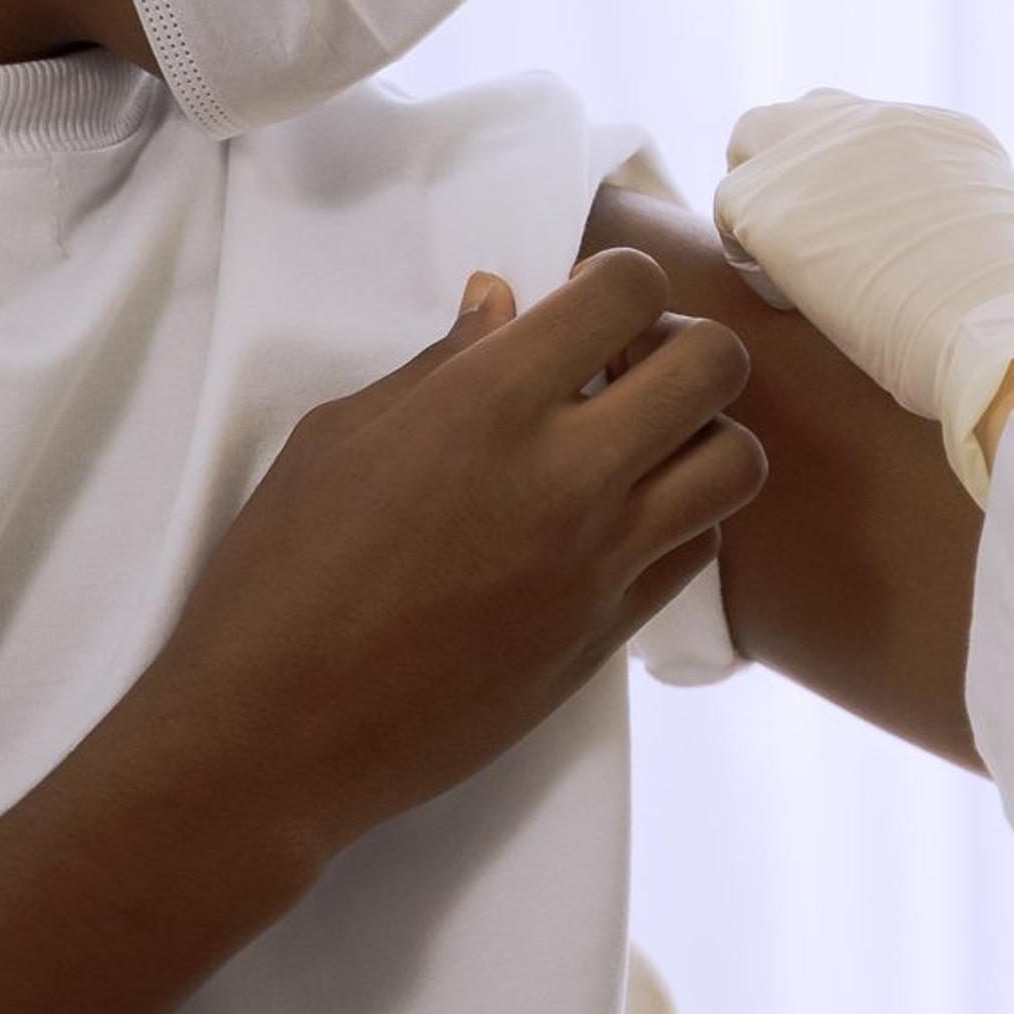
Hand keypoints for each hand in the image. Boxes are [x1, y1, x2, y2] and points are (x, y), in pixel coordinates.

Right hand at [140, 252, 765, 846]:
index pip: (628, 290)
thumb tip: (501, 302)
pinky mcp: (609, 633)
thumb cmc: (280, 575)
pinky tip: (616, 516)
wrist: (277, 733)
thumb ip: (438, 365)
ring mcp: (601, 561)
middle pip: (713, 364)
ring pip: (737, 461)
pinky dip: (681, 514)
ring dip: (700, 431)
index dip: (616, 280)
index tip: (575, 305)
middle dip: (681, 339)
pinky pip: (699, 547)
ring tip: (635, 442)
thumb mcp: (338, 438)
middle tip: (621, 364)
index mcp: (488, 405)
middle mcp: (566, 475)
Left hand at [715, 94, 1013, 500]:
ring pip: (756, 140)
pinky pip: (730, 210)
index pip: (872, 137)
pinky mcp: (770, 196)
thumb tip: (930, 270)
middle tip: (811, 243)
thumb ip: (953, 232)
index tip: (865, 241)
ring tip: (793, 269)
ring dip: (765, 196)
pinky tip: (793, 301)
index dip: (855, 189)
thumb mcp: (998, 251)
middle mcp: (883, 120)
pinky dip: (750, 256)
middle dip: (798, 168)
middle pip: (809, 116)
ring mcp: (822, 148)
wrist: (1006, 337)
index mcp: (946, 134)